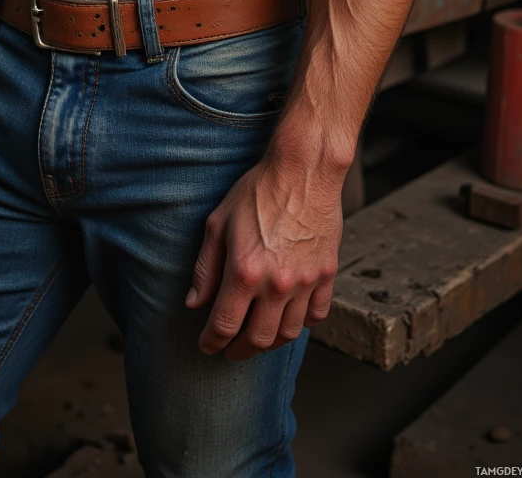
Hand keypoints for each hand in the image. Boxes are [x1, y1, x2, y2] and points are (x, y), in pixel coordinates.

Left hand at [186, 151, 341, 359]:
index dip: (212, 342)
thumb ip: (206, 268)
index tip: (207, 346)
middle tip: (230, 349)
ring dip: (269, 342)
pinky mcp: (327, 275)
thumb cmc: (257, 191)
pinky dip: (301, 324)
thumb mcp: (218, 223)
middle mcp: (277, 284)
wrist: (303, 171)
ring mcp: (305, 282)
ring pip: (288, 333)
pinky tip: (288, 317)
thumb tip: (194, 303)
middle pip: (257, 339)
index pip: (224, 325)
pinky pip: (316, 315)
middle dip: (239, 350)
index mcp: (245, 272)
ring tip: (257, 337)